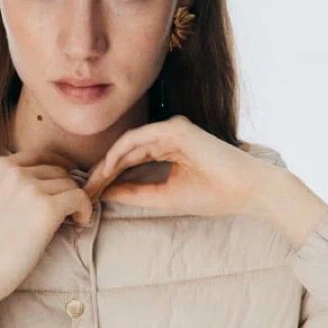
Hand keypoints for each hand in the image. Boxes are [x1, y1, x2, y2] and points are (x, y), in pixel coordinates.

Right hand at [0, 148, 94, 327]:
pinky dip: (84, 210)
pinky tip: (78, 224)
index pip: (42, 157)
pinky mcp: (46, 209)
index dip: (57, 174)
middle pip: (59, 170)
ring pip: (71, 184)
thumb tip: (56, 179)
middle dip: (66, 190)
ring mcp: (30, 189)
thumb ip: (16, 184)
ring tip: (70, 222)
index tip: (60, 194)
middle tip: (66, 214)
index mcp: (0, 165)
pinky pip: (80, 198)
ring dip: (75, 202)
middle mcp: (14, 171)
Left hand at [83, 115, 278, 218]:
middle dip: (100, 173)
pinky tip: (106, 171)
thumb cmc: (214, 195)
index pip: (128, 162)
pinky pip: (139, 139)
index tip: (89, 198)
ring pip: (127, 145)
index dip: (107, 179)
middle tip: (81, 192)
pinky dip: (120, 154)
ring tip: (89, 185)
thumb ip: (135, 193)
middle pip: (123, 152)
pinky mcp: (176, 129)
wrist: (246, 190)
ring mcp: (171, 129)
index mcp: (167, 148)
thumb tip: (104, 193)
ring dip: (105, 165)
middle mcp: (167, 135)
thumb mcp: (165, 198)